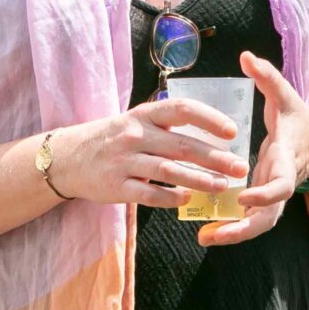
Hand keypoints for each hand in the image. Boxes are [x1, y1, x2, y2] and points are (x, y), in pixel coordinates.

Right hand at [50, 99, 248, 208]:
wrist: (68, 158)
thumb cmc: (113, 138)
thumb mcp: (136, 121)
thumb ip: (167, 125)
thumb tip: (210, 133)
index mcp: (143, 115)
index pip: (181, 110)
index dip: (209, 119)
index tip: (232, 131)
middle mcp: (134, 135)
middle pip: (181, 145)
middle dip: (215, 157)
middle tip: (240, 167)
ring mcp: (124, 161)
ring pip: (169, 171)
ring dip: (199, 179)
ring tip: (222, 186)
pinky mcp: (116, 186)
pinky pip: (149, 193)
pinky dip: (170, 198)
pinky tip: (188, 200)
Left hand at [199, 52, 308, 246]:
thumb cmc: (296, 117)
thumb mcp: (284, 95)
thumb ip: (267, 77)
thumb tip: (246, 56)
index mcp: (286, 160)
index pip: (281, 185)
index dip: (265, 193)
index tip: (244, 196)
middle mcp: (281, 183)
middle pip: (269, 216)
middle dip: (243, 228)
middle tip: (214, 234)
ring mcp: (273, 195)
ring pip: (259, 223)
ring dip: (234, 233)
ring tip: (205, 238)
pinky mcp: (265, 200)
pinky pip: (250, 219)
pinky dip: (232, 227)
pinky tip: (207, 232)